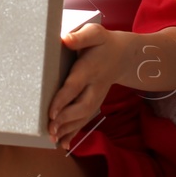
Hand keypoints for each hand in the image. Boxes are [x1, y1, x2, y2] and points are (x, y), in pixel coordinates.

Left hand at [47, 23, 131, 149]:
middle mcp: (94, 86)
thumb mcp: (94, 33)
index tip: (51, 112)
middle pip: (81, 106)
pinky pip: (85, 119)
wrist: (124, 56)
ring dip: (69, 129)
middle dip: (66, 119)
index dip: (63, 99)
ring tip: (53, 139)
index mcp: (90, 68)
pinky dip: (74, 132)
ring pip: (83, 116)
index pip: (75, 85)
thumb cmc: (103, 42)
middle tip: (50, 129)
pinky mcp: (95, 103)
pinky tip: (64, 143)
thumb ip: (80, 37)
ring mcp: (96, 97)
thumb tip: (64, 39)